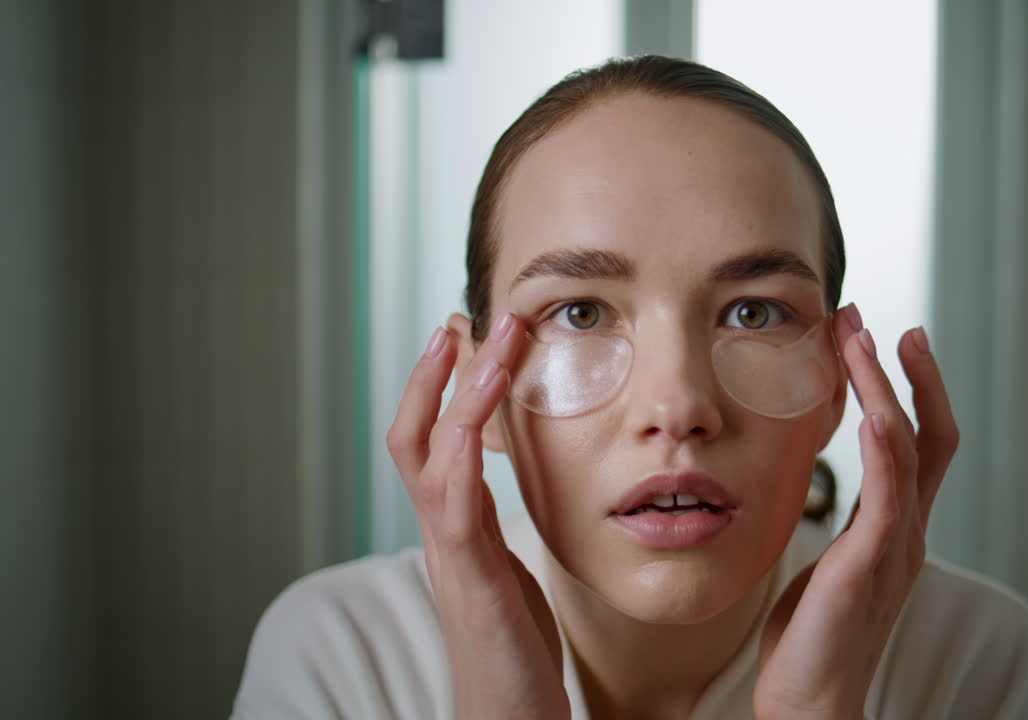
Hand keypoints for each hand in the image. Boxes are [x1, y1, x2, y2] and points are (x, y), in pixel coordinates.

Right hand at [386, 313, 569, 719]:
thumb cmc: (515, 654)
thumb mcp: (509, 574)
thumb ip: (498, 529)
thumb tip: (511, 486)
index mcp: (456, 528)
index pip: (435, 442)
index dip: (442, 388)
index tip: (466, 337)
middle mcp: (443, 536)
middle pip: (416, 435)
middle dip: (437, 374)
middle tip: (462, 319)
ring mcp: (451, 558)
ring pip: (429, 460)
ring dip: (452, 397)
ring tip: (474, 345)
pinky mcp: (473, 586)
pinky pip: (453, 514)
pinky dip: (454, 464)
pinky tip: (467, 428)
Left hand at [754, 306, 959, 718]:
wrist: (811, 700)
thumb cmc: (812, 636)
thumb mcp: (828, 561)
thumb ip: (845, 523)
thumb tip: (825, 480)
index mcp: (896, 528)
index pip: (919, 443)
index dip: (909, 389)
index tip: (883, 341)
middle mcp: (907, 532)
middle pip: (930, 435)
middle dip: (909, 373)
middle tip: (885, 324)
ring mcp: (896, 548)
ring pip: (910, 451)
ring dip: (888, 389)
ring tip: (863, 340)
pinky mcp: (871, 567)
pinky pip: (888, 498)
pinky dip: (888, 450)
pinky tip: (877, 413)